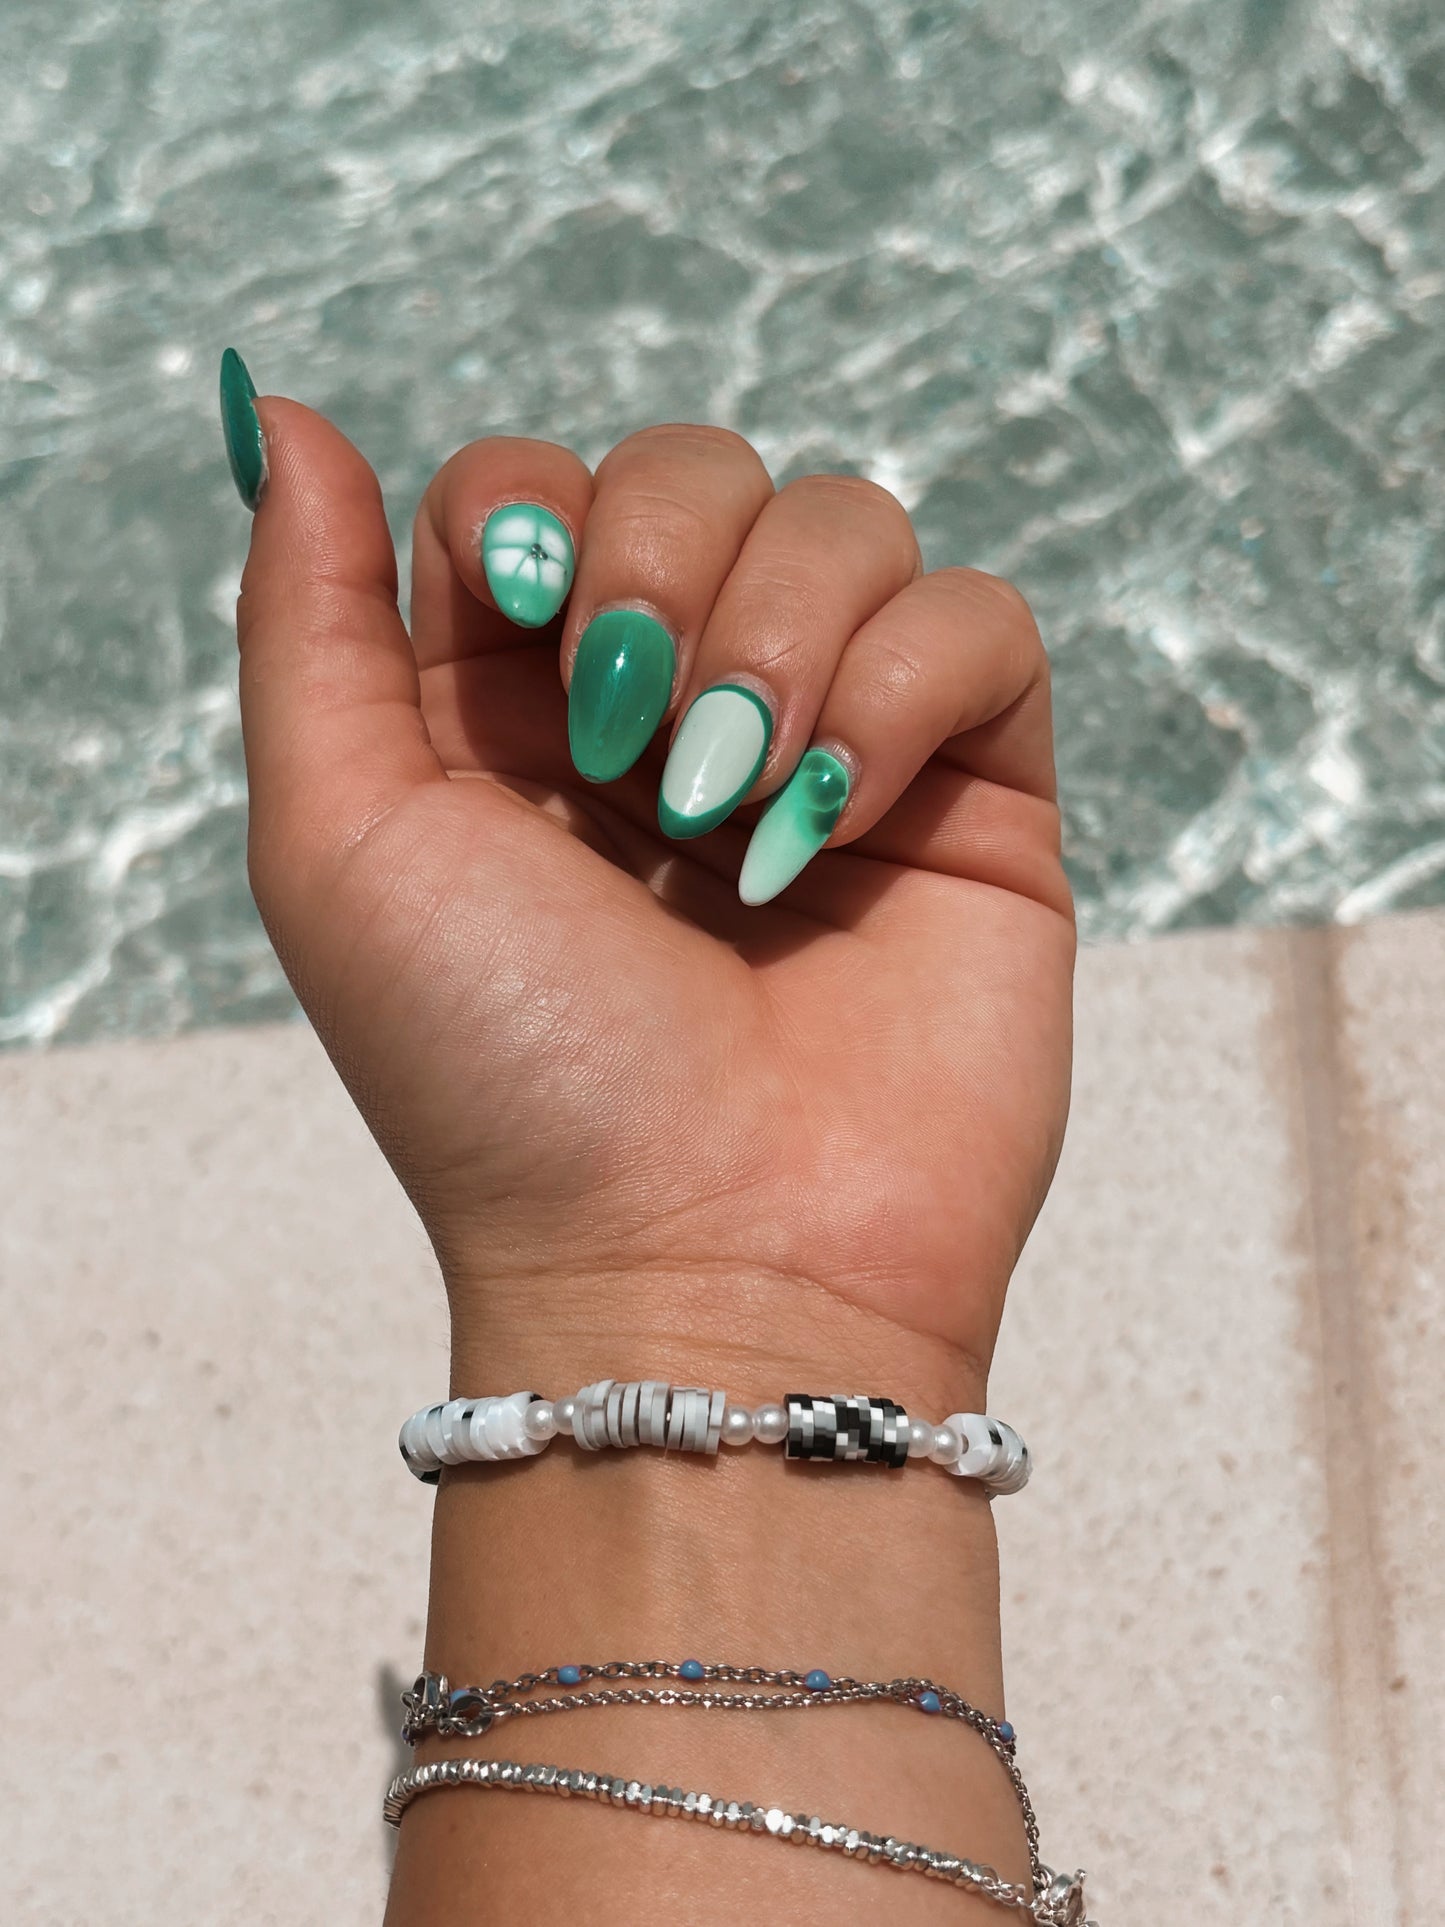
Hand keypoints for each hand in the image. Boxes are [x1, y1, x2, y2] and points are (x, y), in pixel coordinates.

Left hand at [234, 392, 1072, 1385]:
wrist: (704, 1266)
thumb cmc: (505, 1080)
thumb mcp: (339, 841)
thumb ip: (306, 615)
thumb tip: (287, 415)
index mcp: (517, 711)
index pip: (529, 484)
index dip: (530, 521)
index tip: (523, 637)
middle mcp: (675, 708)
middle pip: (693, 468)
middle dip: (658, 574)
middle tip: (634, 755)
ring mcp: (833, 744)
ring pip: (845, 519)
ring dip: (779, 647)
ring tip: (737, 817)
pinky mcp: (970, 794)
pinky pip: (979, 619)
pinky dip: (907, 697)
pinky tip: (842, 832)